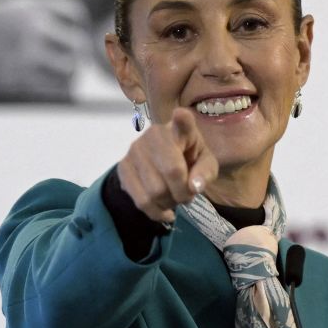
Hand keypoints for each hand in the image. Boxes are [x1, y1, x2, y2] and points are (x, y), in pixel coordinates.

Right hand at [0, 0, 89, 101]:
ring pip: (70, 68)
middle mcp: (31, 26)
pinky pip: (57, 89)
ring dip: (72, 74)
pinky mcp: (20, 78)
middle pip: (77, 43)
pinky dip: (63, 89)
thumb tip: (84, 40)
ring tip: (65, 75)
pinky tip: (58, 88)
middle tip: (74, 62)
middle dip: (79, 55)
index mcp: (31, 5)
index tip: (74, 36)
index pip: (75, 14)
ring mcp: (26, 53)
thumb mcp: (16, 10)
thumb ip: (47, 16)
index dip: (80, 27)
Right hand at [117, 108, 219, 222]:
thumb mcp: (206, 165)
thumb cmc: (189, 160)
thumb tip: (194, 187)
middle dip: (184, 193)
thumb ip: (205, 173)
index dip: (182, 119)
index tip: (181, 114)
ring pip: (155, 191)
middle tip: (187, 196)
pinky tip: (164, 211)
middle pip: (172, 173)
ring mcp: (134, 149)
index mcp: (180, 129)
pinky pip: (140, 200)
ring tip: (174, 199)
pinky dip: (156, 212)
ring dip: (169, 203)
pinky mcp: (122, 167)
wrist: (161, 165)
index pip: (182, 121)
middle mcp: (154, 134)